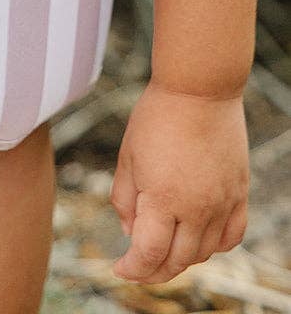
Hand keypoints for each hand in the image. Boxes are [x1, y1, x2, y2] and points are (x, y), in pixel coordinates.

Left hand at [109, 80, 248, 283]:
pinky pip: (231, 236)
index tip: (119, 267)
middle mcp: (196, 209)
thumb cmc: (156, 117)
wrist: (199, 89)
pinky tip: (198, 239)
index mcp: (163, 199)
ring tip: (164, 250)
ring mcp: (222, 203)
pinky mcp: (239, 194)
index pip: (148, 254)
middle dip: (153, 270)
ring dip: (182, 259)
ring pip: (204, 253)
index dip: (132, 268)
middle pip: (177, 260)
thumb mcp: (128, 156)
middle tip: (138, 265)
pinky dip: (214, 246)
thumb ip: (124, 199)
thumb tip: (130, 232)